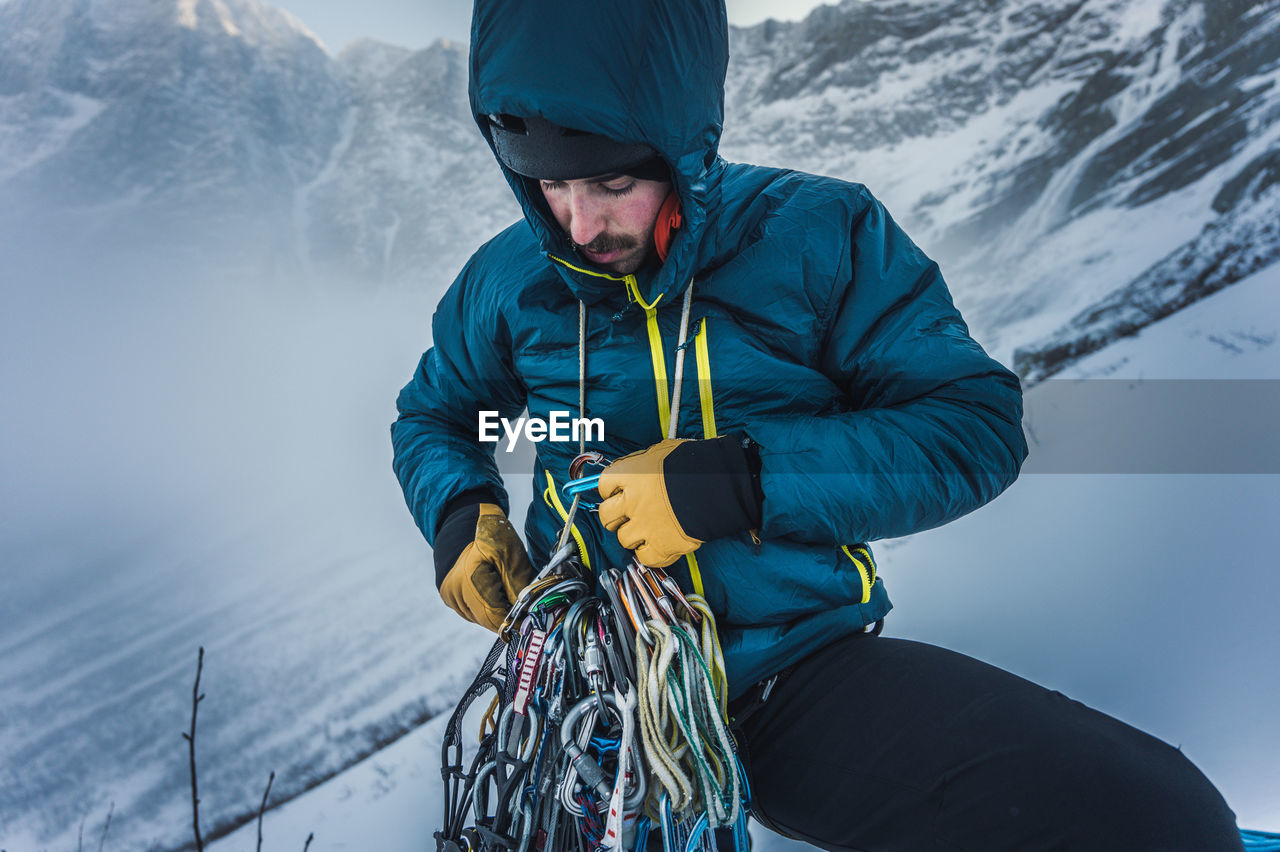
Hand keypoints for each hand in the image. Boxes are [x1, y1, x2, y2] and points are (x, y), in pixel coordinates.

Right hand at [438, 503, 534, 630]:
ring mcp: (449, 595)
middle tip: (521, 603)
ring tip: (504, 589)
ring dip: (495, 611)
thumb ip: (519, 589)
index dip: (514, 621)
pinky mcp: (448, 596)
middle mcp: (455, 592)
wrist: (467, 523)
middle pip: (487, 621)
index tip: (528, 618)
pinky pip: (471, 612)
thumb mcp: (513, 557)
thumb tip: (526, 616)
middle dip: (506, 615)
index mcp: (470, 580)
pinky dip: (484, 606)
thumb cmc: (493, 536)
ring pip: (479, 619)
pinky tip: (492, 590)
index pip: (495, 617)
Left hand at [597, 439, 699, 567]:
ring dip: (633, 535)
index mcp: (630, 476)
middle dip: (615, 516)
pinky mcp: (661, 546)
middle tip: (627, 514)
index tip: (617, 492)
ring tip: (648, 529)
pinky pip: (644, 557)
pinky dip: (649, 553)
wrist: (719, 486)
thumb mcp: (663, 451)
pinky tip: (658, 544)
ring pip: (623, 538)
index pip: (604, 485)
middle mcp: (632, 502)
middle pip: (607, 515)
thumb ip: (643, 464)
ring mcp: (645, 526)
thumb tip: (638, 469)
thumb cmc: (695, 464)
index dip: (611, 489)